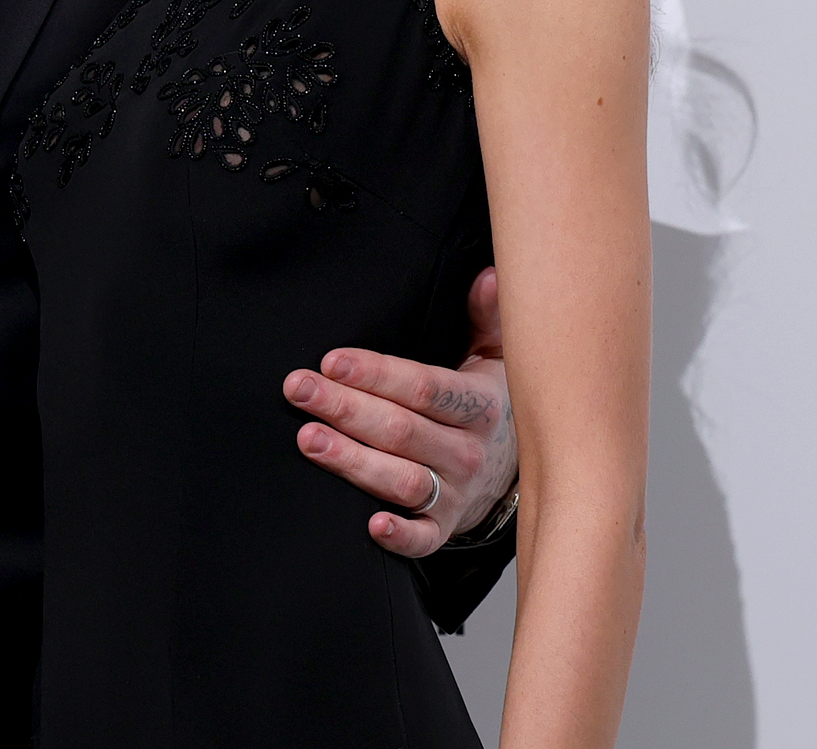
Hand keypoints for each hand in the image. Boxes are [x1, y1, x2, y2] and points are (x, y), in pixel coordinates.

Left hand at [282, 266, 515, 557]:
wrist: (518, 471)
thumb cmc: (487, 401)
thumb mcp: (496, 355)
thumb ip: (488, 316)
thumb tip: (487, 276)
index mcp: (479, 404)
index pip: (424, 387)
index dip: (378, 374)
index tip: (332, 360)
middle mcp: (469, 451)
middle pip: (401, 430)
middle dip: (346, 408)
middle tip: (298, 389)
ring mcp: (457, 494)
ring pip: (403, 480)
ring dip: (353, 462)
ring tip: (308, 440)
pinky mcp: (443, 529)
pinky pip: (422, 540)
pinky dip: (399, 536)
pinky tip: (369, 524)